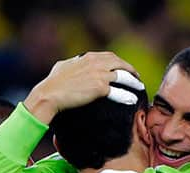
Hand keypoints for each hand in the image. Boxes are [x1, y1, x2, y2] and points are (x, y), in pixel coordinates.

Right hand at [24, 52, 142, 123]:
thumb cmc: (53, 82)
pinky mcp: (100, 88)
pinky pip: (119, 92)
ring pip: (123, 76)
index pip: (110, 56)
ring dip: (133, 82)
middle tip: (137, 78)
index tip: (125, 68)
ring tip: (139, 88)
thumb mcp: (63, 66)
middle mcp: (96, 63)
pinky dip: (127, 96)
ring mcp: (99, 75)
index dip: (120, 62)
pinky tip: (133, 100)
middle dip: (130, 70)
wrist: (50, 93)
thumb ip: (74, 63)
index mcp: (88, 57)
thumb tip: (75, 62)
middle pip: (120, 64)